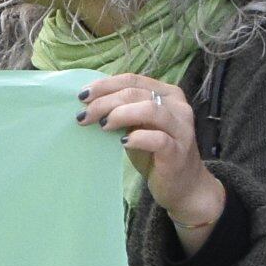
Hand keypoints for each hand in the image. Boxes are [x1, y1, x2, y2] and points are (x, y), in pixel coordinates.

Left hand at [78, 72, 222, 244]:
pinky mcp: (178, 152)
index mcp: (168, 94)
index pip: (132, 80)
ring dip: (120, 114)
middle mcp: (178, 107)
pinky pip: (157, 139)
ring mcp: (181, 129)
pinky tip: (123, 142)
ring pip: (149, 109)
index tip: (82, 97)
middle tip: (85, 116)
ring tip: (103, 126)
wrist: (183, 185)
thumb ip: (124, 109)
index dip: (105, 85)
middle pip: (136, 93)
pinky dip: (137, 138)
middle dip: (105, 102)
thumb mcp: (138, 125)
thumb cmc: (155, 153)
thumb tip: (89, 101)